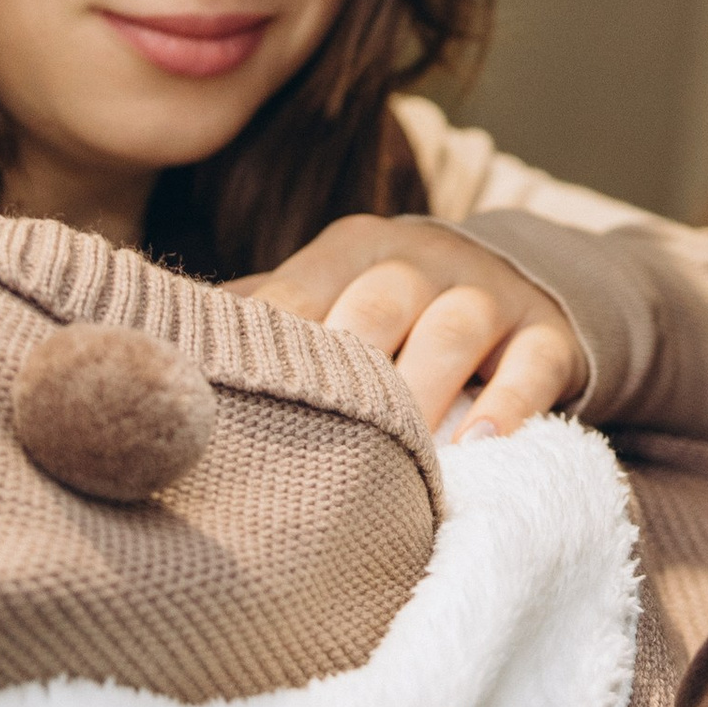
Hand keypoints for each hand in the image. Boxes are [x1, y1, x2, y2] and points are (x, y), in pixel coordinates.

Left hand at [232, 217, 587, 437]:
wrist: (519, 282)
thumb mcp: (332, 296)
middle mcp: (420, 258)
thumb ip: (261, 320)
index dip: (267, 348)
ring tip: (397, 457)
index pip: (298, 294)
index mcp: (351, 249)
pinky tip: (481, 449)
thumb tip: (159, 350)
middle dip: (347, 366)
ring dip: (422, 391)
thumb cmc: (394, 309)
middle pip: (376, 302)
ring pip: (452, 329)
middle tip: (316, 436)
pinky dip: (509, 407)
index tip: (228, 403)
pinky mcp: (548, 332)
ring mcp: (488, 292)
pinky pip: (532, 364)